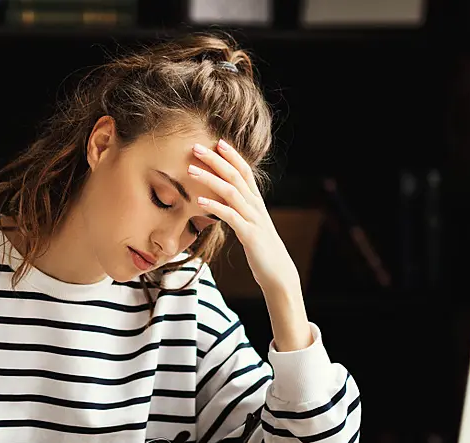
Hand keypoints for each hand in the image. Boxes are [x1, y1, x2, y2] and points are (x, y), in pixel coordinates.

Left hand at [190, 140, 312, 351]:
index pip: (245, 172)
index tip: (216, 141)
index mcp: (256, 202)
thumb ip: (240, 211)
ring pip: (231, 192)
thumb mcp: (251, 226)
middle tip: (196, 147)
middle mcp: (256, 206)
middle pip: (236, 176)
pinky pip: (231, 216)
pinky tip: (199, 201)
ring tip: (190, 170)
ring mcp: (254, 219)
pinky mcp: (250, 235)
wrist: (279, 274)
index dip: (232, 156)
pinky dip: (215, 207)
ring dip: (209, 179)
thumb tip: (225, 202)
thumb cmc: (262, 251)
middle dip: (215, 160)